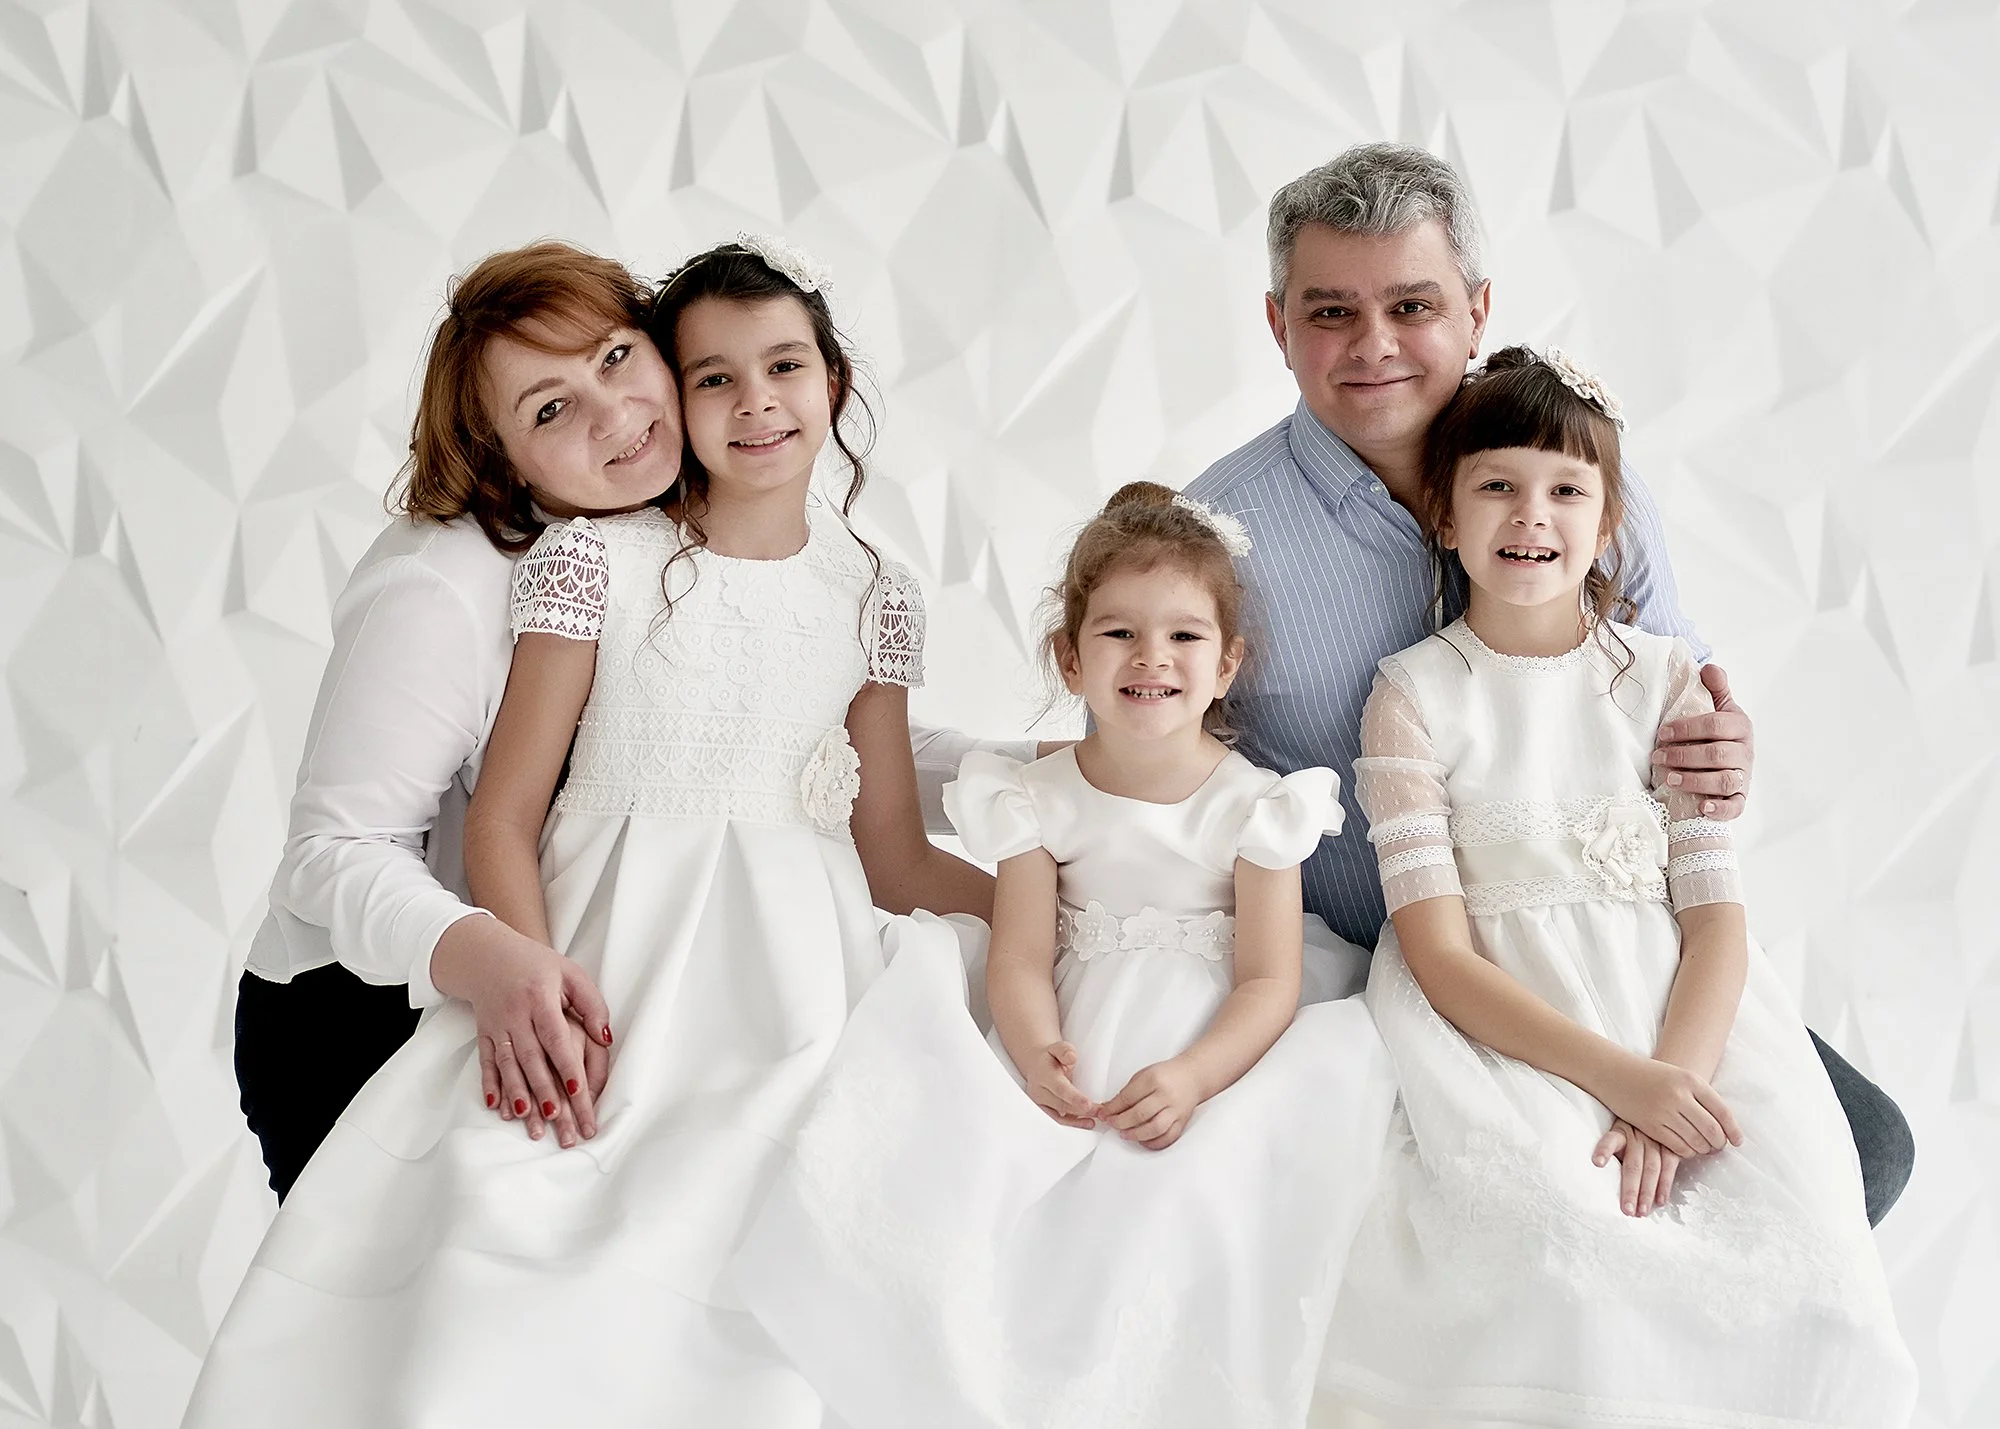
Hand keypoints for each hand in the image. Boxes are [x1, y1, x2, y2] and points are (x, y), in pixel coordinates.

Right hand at [430, 915, 612, 1149]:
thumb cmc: (538, 965)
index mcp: (539, 998)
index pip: (556, 1037)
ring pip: (506, 1064)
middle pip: (531, 1058)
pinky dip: (489, 1085)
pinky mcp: (483, 1033)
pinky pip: (485, 1062)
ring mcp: (496, 1025)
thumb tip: (605, 1038)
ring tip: (528, 1119)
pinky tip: (494, 1106)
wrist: (489, 954)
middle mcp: (515, 1014)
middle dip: (544, 1091)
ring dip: (516, 1093)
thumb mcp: (570, 974)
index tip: (579, 1089)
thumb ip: (591, 1004)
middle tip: (558, 1119)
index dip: (567, 1064)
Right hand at [1023, 1041, 1096, 1127]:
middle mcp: (1039, 1092)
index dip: (1074, 1098)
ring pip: (1059, 1116)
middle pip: (1061, 1105)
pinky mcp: (1044, 1111)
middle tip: (1100, 1111)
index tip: (1088, 1104)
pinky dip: (1073, 1124)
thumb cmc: (1051, 1058)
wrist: (1037, 1067)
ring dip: (1078, 1120)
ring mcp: (1040, 1104)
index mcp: (1044, 1075)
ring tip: (1095, 1119)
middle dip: (1082, 1110)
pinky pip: (1058, 1121)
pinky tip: (1087, 1123)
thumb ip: (1065, 1051)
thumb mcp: (1058, 1048)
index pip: (1059, 1088)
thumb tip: (1071, 1058)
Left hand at [1099, 1058, 1203, 1149]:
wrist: (1192, 1077)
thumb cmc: (1165, 1075)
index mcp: (1153, 1080)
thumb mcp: (1143, 1075)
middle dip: (1121, 1122)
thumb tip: (1108, 1109)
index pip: (1128, 1097)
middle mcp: (1166, 1096)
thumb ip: (1127, 1092)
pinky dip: (1153, 1143)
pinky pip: (1168, 1138)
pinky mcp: (1182, 1122)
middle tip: (1111, 1124)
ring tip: (1124, 1134)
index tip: (1103, 1113)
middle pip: (1140, 1114)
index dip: (1112, 1108)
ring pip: (1154, 1128)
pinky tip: (1143, 1140)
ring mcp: (1176, 1110)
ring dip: (1135, 1134)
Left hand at [1593, 1118, 1682, 1216]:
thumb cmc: (1631, 1131)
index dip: (1604, 1150)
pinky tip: (1660, 1200)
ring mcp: (1656, 1140)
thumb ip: (1614, 1151)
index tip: (1598, 1163)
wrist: (1655, 1114)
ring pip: (1652, 1168)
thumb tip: (1596, 1177)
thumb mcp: (1619, 1133)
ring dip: (1647, 1192)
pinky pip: (1669, 1166)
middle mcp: (1639, 1135)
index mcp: (1621, 1130)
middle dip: (1630, 1189)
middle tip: (1627, 1210)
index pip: (1610, 1140)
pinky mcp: (1671, 1146)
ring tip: (1642, 1211)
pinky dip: (1665, 1185)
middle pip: (1633, 1164)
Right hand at [1595, 1053, 1741, 1159]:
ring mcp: (1663, 1111)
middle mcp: (1679, 1095)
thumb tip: (1725, 1127)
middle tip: (1718, 1147)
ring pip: (1695, 1141)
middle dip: (1719, 1143)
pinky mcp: (1650, 1125)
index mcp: (1691, 1081)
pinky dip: (1686, 1152)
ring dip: (1703, 1149)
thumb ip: (1701, 1098)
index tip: (1738, 1141)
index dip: (1734, 1130)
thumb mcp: (1680, 1077)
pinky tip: (1686, 1149)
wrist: (1616, 1073)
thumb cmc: (1652, 1076)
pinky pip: (1677, 1147)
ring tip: (1703, 1149)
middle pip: (1711, 1130)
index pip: (1722, 1111)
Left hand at [1650, 664, 1752, 818]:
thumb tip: (1709, 667)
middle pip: (1717, 755)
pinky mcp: (1740, 798)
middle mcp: (1744, 752)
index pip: (1716, 724)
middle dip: (1684, 756)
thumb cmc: (1717, 733)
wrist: (1730, 761)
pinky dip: (1720, 809)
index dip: (1687, 728)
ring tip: (1670, 780)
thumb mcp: (1719, 707)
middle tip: (1657, 758)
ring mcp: (1743, 777)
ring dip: (1695, 781)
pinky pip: (1735, 807)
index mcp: (1739, 726)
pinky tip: (1702, 807)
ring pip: (1724, 781)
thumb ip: (1716, 688)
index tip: (1662, 733)